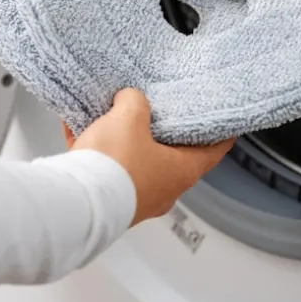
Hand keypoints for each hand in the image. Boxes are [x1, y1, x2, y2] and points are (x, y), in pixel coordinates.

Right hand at [62, 89, 234, 225]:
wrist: (75, 201)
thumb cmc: (116, 161)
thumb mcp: (129, 116)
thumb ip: (135, 101)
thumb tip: (129, 100)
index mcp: (181, 172)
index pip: (214, 151)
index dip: (221, 134)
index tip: (225, 122)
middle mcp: (163, 190)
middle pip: (172, 155)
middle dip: (164, 133)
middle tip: (161, 109)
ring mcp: (135, 198)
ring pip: (135, 161)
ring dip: (126, 140)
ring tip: (115, 115)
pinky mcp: (107, 200)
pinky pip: (106, 169)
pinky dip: (98, 150)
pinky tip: (80, 127)